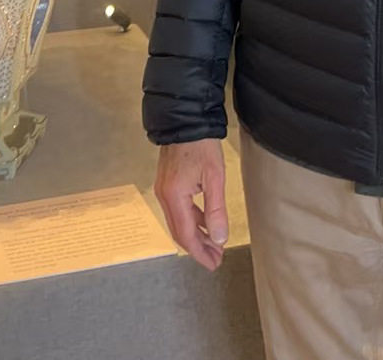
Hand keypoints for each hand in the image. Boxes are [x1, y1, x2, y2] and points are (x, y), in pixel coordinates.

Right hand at [154, 138, 228, 271]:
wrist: (186, 120)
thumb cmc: (201, 145)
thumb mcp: (214, 177)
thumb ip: (215, 210)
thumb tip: (218, 238)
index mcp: (174, 196)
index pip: (186, 235)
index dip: (199, 253)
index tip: (213, 264)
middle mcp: (164, 196)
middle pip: (179, 232)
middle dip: (198, 248)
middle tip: (216, 258)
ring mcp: (164, 189)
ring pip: (178, 222)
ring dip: (195, 235)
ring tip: (214, 243)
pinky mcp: (167, 183)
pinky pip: (178, 209)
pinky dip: (192, 220)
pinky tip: (204, 222)